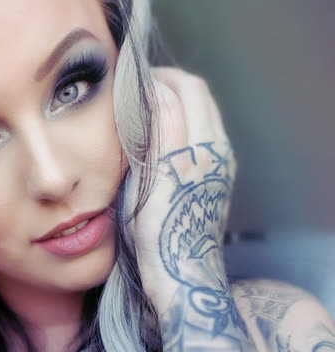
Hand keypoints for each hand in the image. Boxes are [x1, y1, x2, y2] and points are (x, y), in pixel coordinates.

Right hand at [132, 68, 236, 312]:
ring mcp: (219, 165)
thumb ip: (163, 128)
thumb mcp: (157, 175)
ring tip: (147, 110)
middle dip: (170, 85)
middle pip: (199, 97)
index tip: (132, 82)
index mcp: (202, 146)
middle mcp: (218, 150)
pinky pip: (203, 136)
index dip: (159, 79)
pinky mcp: (216, 180)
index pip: (187, 89)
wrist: (181, 272)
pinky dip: (183, 123)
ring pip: (202, 115)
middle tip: (139, 90)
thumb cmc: (160, 230)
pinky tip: (162, 138)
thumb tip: (157, 90)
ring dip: (177, 102)